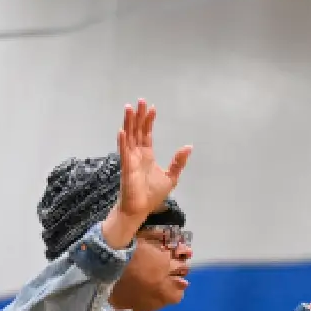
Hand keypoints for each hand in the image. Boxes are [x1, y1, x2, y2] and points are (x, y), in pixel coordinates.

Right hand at [101, 100, 191, 249]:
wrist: (140, 209)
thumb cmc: (152, 195)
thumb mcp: (171, 177)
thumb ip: (178, 162)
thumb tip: (188, 146)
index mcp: (147, 155)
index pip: (147, 134)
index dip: (149, 121)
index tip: (152, 108)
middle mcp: (137, 155)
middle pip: (137, 131)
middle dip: (138, 116)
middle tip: (140, 101)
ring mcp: (130, 160)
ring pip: (129, 137)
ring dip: (129, 123)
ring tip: (129, 108)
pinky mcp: (126, 167)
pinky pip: (124, 151)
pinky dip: (122, 141)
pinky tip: (122, 130)